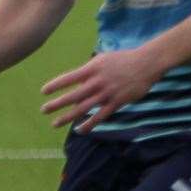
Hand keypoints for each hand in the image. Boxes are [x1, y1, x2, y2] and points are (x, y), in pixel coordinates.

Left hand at [40, 48, 162, 131]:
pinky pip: (100, 116)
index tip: (43, 92)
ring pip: (84, 108)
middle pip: (73, 95)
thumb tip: (76, 83)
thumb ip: (88, 71)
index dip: (55, 85)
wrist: (146, 63)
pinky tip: (80, 130)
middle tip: (43, 110)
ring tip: (55, 123)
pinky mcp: (117, 102)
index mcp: (92, 69)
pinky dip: (89, 124)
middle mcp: (97, 82)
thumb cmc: (122, 60)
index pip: (69, 78)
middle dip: (56, 104)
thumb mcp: (102, 60)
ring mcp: (107, 93)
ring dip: (68, 117)